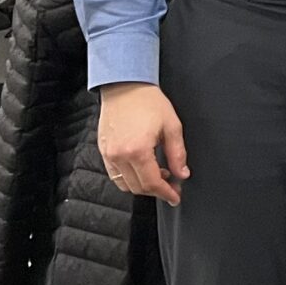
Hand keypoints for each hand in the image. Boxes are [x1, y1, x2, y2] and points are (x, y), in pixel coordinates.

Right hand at [98, 82, 187, 205]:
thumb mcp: (172, 126)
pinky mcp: (103, 151)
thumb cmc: (148, 102)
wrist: (125, 87)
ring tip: (159, 174)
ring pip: (125, 184)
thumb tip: (182, 174)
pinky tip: (142, 168)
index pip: (152, 183)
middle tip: (171, 185)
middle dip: (156, 190)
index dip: (166, 193)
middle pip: (138, 187)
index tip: (175, 197)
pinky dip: (129, 177)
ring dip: (142, 185)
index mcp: (137, 151)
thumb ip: (177, 154)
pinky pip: (115, 174)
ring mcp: (109, 154)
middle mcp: (119, 156)